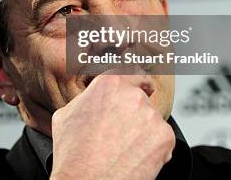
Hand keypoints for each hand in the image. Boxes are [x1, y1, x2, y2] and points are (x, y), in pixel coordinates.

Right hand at [50, 74, 174, 179]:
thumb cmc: (73, 154)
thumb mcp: (66, 114)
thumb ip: (88, 98)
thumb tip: (94, 97)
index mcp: (109, 84)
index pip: (134, 73)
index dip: (138, 82)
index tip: (142, 87)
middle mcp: (133, 95)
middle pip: (143, 98)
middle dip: (135, 113)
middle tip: (120, 132)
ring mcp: (151, 116)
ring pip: (152, 120)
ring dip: (143, 131)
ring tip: (123, 149)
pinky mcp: (164, 138)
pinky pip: (162, 139)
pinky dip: (153, 148)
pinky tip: (134, 157)